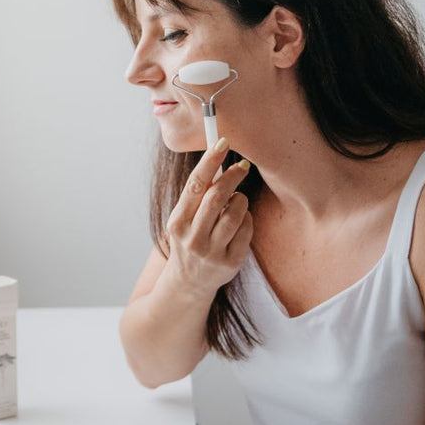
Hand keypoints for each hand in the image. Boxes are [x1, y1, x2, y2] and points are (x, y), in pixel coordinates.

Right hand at [164, 139, 251, 298]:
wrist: (188, 283)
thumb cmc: (188, 240)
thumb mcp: (183, 220)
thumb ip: (197, 196)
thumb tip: (217, 159)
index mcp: (177, 222)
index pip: (195, 186)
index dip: (210, 161)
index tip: (222, 142)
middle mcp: (192, 238)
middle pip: (218, 197)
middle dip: (233, 176)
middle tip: (242, 167)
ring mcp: (212, 252)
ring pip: (236, 213)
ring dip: (241, 200)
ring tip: (237, 200)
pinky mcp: (231, 263)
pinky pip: (247, 229)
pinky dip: (246, 219)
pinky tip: (239, 221)